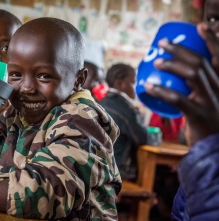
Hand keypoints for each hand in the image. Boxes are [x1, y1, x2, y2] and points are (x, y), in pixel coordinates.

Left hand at [144, 22, 218, 145]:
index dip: (213, 39)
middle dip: (181, 49)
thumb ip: (198, 90)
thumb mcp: (209, 102)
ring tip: (156, 62)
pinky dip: (161, 91)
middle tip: (162, 44)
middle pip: (201, 62)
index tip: (201, 26)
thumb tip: (172, 77)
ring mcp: (212, 102)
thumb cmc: (209, 124)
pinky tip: (148, 86)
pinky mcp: (200, 116)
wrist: (216, 151)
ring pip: (193, 75)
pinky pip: (179, 99)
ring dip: (172, 65)